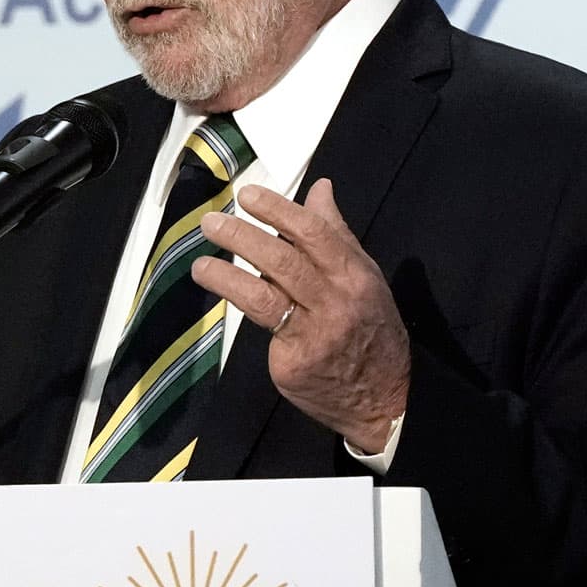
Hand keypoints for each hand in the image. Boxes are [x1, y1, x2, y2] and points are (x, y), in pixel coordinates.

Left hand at [195, 179, 409, 453]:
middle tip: (212, 223)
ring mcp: (314, 334)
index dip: (277, 210)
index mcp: (355, 275)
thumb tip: (319, 188)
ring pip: (263, 297)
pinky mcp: (293, 363)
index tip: (247, 196)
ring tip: (200, 265)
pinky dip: (243, 307)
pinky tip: (221, 292)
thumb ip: (336, 233)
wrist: (386, 398)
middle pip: (283, 262)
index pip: (313, 232)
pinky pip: (264, 330)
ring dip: (225, 277)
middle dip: (242, 237)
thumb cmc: (371, 328)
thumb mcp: (365, 276)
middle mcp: (336, 302)